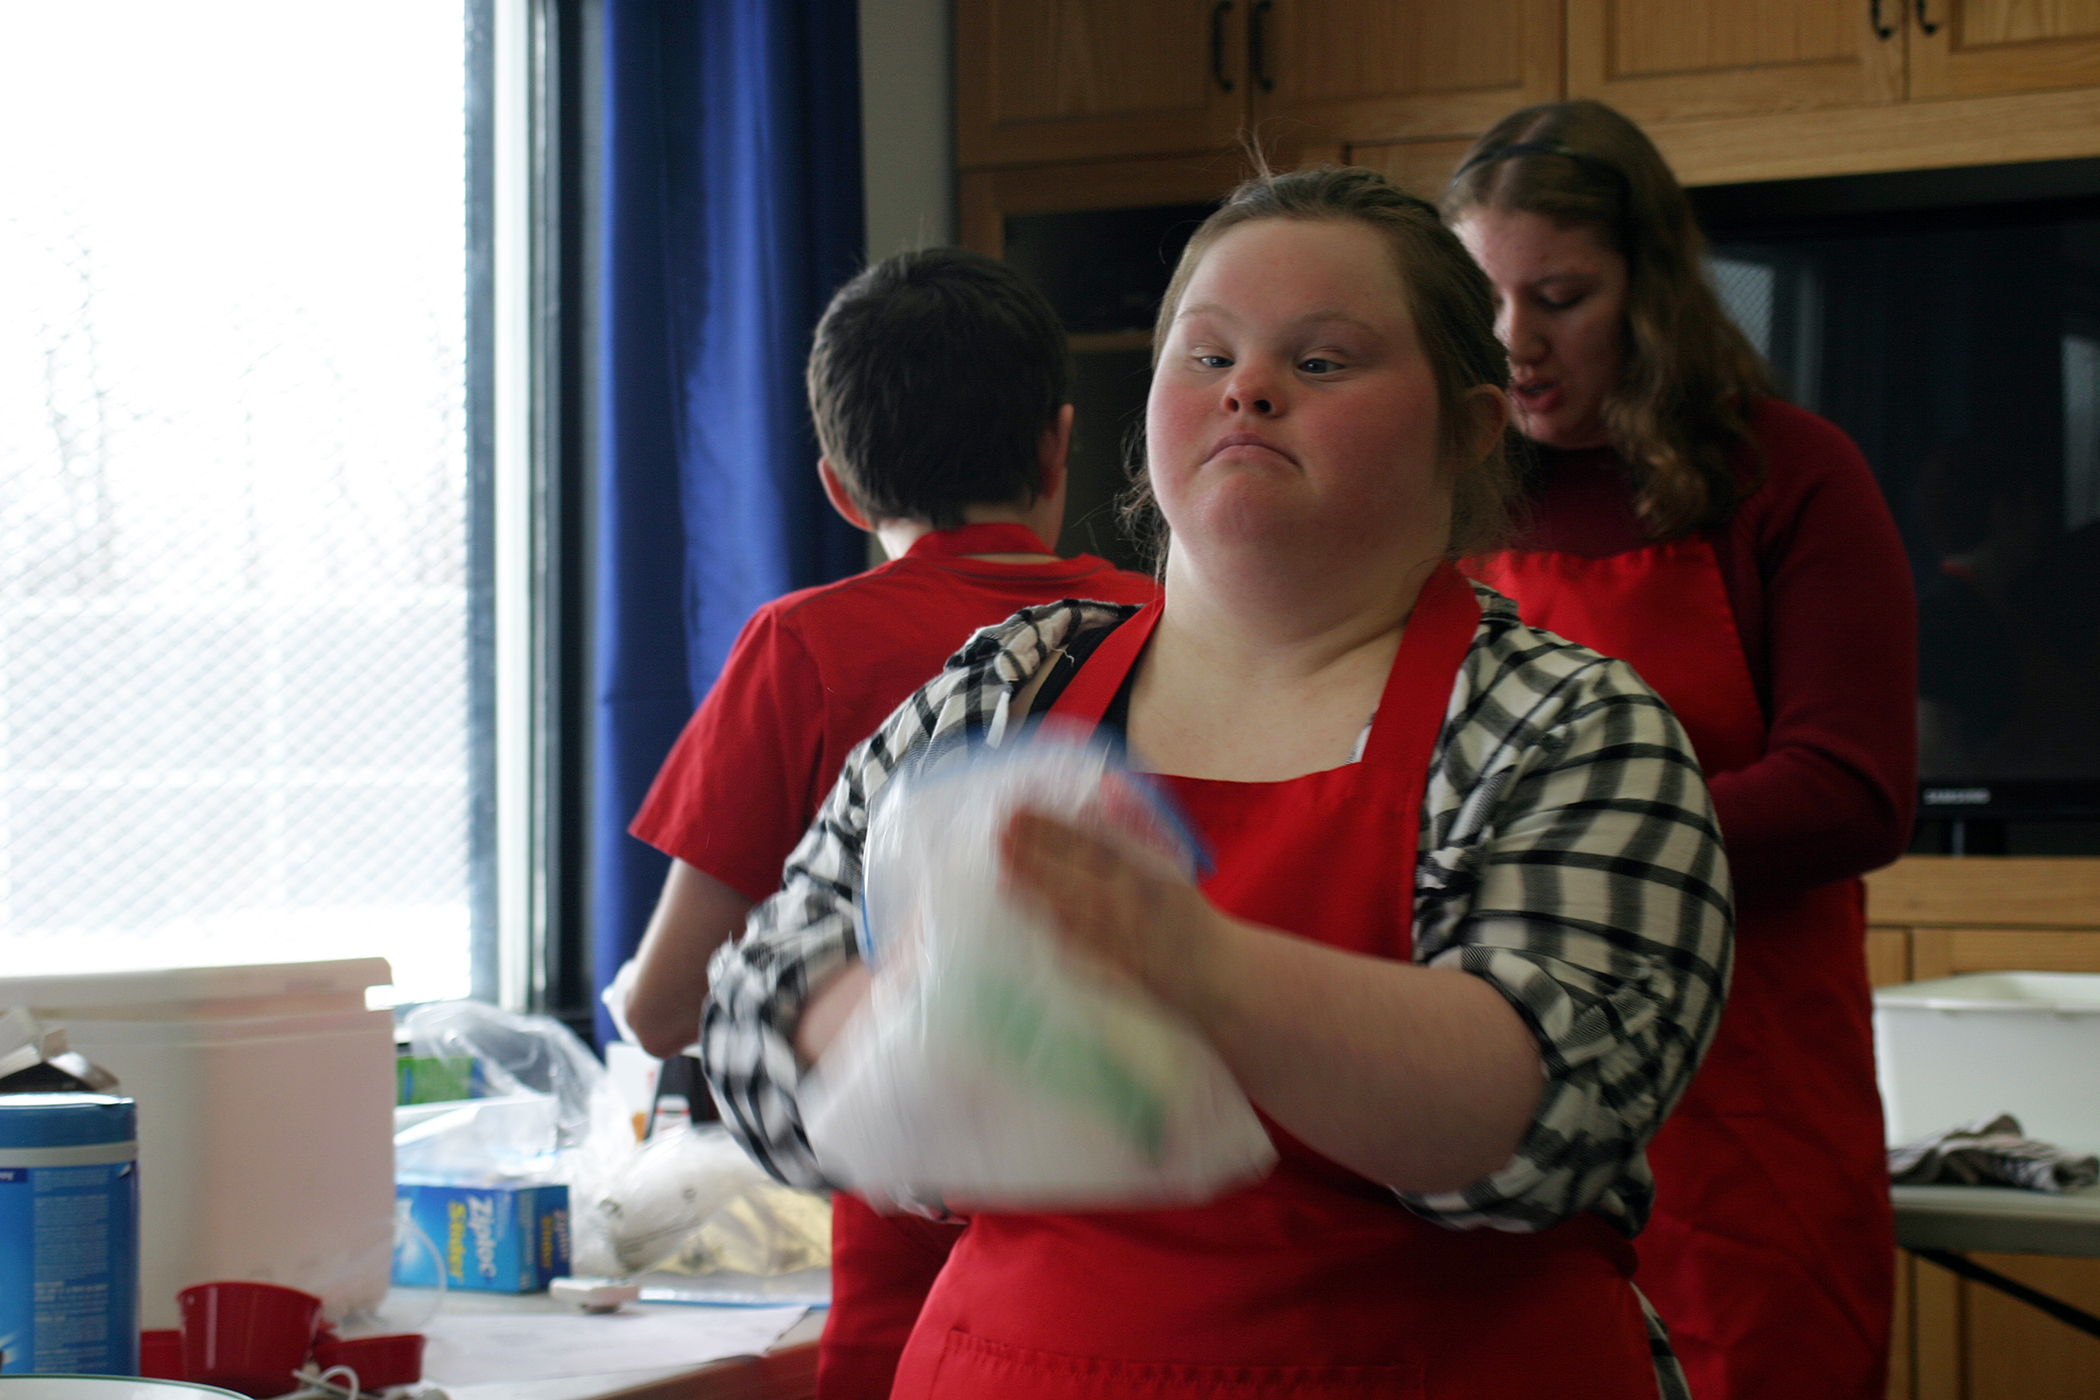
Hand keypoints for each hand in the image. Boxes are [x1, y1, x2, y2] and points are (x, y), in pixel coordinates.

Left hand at [998, 807, 1235, 1015]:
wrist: (1215, 977)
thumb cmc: (1189, 916)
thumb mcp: (1172, 863)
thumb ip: (1140, 825)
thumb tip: (1110, 788)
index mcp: (1148, 876)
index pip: (1094, 846)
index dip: (1055, 828)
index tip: (1022, 809)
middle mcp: (1131, 907)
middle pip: (1073, 877)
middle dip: (1034, 855)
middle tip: (998, 832)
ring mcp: (1117, 942)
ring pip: (1066, 911)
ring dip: (1031, 888)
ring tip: (1002, 864)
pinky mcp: (1107, 970)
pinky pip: (1070, 945)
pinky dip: (1045, 925)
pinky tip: (1020, 909)